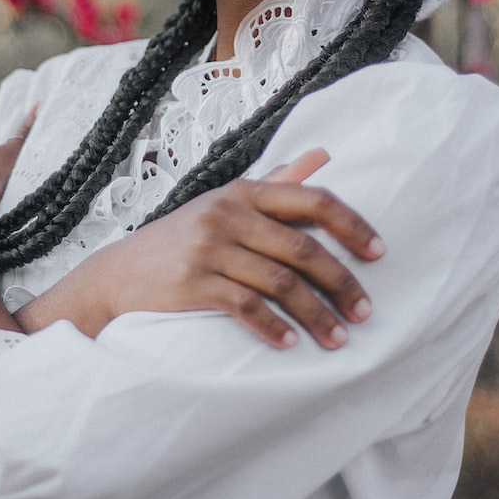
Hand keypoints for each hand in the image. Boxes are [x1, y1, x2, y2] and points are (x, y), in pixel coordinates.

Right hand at [23, 149, 383, 350]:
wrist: (118, 274)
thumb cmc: (182, 238)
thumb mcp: (226, 202)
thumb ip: (276, 181)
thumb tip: (323, 154)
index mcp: (244, 192)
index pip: (312, 200)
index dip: (351, 225)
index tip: (380, 253)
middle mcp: (228, 214)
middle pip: (303, 248)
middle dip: (341, 282)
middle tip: (364, 312)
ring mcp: (209, 248)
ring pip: (280, 283)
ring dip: (315, 315)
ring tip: (338, 338)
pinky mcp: (193, 283)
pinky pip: (245, 307)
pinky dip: (273, 328)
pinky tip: (291, 344)